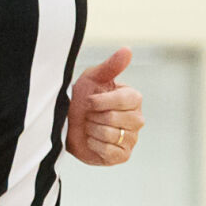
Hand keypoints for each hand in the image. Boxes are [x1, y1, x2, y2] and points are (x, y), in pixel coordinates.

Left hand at [66, 48, 143, 165]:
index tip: (89, 100)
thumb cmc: (81, 98)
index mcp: (134, 99)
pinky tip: (92, 140)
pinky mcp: (122, 156)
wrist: (67, 124)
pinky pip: (108, 150)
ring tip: (90, 127)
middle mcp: (137, 119)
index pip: (125, 100)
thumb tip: (127, 49)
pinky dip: (94, 145)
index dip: (101, 101)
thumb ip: (110, 66)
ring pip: (110, 134)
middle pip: (114, 118)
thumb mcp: (93, 78)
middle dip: (94, 116)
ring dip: (92, 130)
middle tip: (90, 116)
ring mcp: (132, 139)